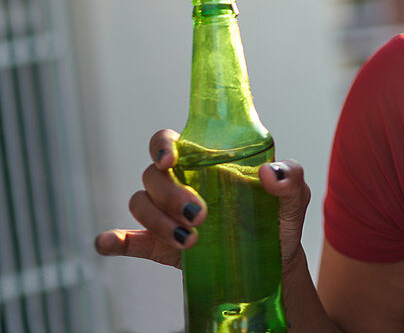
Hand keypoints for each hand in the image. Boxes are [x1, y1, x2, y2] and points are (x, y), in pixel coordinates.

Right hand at [94, 129, 311, 271]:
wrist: (276, 262)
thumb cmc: (279, 216)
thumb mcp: (294, 194)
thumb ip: (290, 176)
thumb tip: (268, 174)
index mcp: (205, 161)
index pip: (170, 142)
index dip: (162, 145)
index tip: (171, 158)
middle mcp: (180, 183)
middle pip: (153, 176)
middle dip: (170, 194)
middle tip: (200, 214)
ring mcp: (168, 215)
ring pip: (141, 205)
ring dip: (157, 221)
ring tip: (191, 240)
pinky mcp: (161, 246)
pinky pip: (129, 240)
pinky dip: (115, 240)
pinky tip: (109, 244)